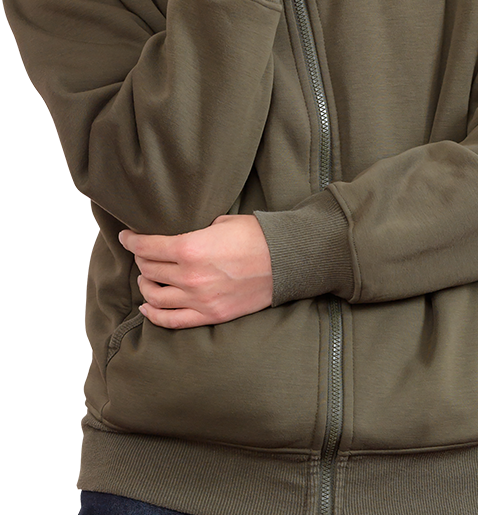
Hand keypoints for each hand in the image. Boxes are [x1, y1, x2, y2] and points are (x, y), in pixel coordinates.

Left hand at [118, 215, 272, 328]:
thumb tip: (180, 234)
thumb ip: (195, 231)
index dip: (131, 241)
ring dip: (145, 284)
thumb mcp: (221, 222)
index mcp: (190, 249)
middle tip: (142, 253)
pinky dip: (154, 315)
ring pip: (155, 296)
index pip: (147, 247)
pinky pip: (172, 321)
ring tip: (146, 277)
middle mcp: (190, 277)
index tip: (126, 237)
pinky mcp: (210, 315)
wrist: (285, 260)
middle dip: (141, 259)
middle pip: (149, 269)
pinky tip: (147, 307)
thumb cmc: (255, 236)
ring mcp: (199, 300)